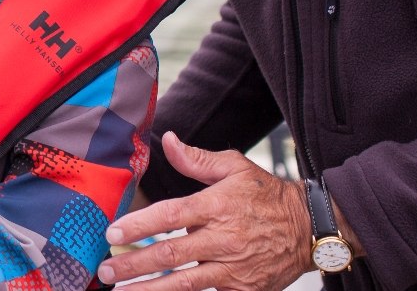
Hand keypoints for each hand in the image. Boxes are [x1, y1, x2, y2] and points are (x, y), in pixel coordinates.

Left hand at [97, 132, 313, 289]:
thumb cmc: (268, 196)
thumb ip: (197, 159)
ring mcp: (234, 268)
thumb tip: (168, 140)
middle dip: (134, 264)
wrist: (310, 227)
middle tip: (106, 270)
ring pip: (185, 283)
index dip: (139, 225)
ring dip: (150, 290)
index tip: (113, 233)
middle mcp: (223, 239)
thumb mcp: (235, 168)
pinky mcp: (243, 288)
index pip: (170, 215)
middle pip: (171, 254)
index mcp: (217, 206)